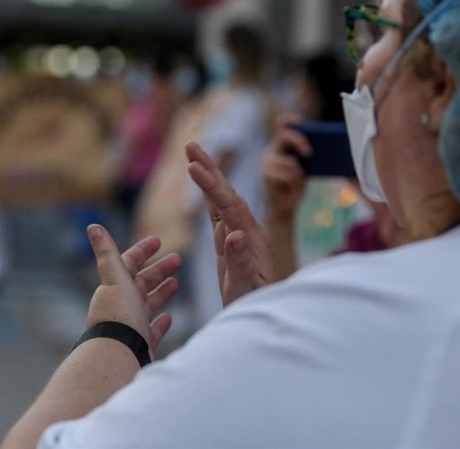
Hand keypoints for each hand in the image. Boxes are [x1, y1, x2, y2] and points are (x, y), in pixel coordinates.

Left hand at [86, 225, 181, 358]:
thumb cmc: (118, 316)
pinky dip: (161, 321)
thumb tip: (92, 226)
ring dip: (161, 292)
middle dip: (159, 269)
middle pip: (142, 282)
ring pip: (149, 304)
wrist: (118, 356)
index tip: (158, 241)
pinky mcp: (141, 343)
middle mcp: (122, 304)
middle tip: (179, 259)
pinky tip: (169, 317)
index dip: (142, 250)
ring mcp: (132, 324)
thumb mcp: (114, 278)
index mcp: (116, 286)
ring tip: (176, 284)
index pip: (129, 262)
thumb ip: (107, 252)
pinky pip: (153, 330)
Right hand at [186, 141, 277, 306]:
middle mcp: (247, 231)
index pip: (228, 204)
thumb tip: (233, 234)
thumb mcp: (246, 288)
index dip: (210, 184)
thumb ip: (241, 262)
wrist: (268, 314)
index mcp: (250, 238)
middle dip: (209, 168)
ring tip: (194, 156)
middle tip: (190, 144)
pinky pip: (221, 213)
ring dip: (210, 177)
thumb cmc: (255, 304)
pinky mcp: (234, 243)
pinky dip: (211, 196)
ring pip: (223, 200)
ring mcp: (241, 235)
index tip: (192, 165)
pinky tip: (206, 186)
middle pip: (227, 193)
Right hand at [261, 113, 311, 219]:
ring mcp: (266, 163)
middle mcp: (270, 152)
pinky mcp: (266, 175)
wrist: (284, 209)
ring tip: (296, 185)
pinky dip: (295, 184)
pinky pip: (289, 174)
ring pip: (291, 162)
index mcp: (279, 147)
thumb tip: (321, 146)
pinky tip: (289, 191)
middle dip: (299, 141)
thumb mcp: (304, 167)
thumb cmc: (295, 187)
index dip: (289, 119)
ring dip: (299, 175)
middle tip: (310, 153)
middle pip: (284, 135)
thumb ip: (305, 154)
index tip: (301, 121)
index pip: (281, 125)